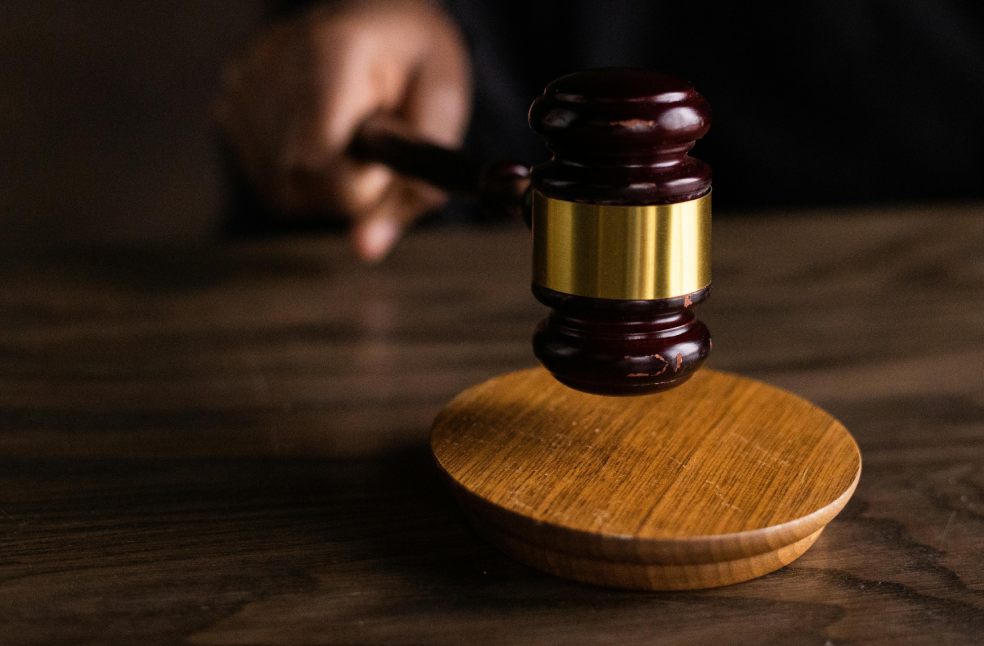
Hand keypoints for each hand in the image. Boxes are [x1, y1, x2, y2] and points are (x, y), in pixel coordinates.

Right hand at [214, 0, 471, 260]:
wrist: (380, 18)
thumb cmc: (418, 63)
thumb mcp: (442, 112)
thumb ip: (414, 186)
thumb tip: (366, 250)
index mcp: (333, 52)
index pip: (316, 160)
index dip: (358, 185)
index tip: (385, 161)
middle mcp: (274, 63)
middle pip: (297, 182)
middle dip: (348, 187)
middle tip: (377, 147)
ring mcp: (244, 82)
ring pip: (280, 190)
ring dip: (326, 185)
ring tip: (352, 135)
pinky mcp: (230, 101)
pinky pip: (267, 179)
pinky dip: (303, 176)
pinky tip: (324, 136)